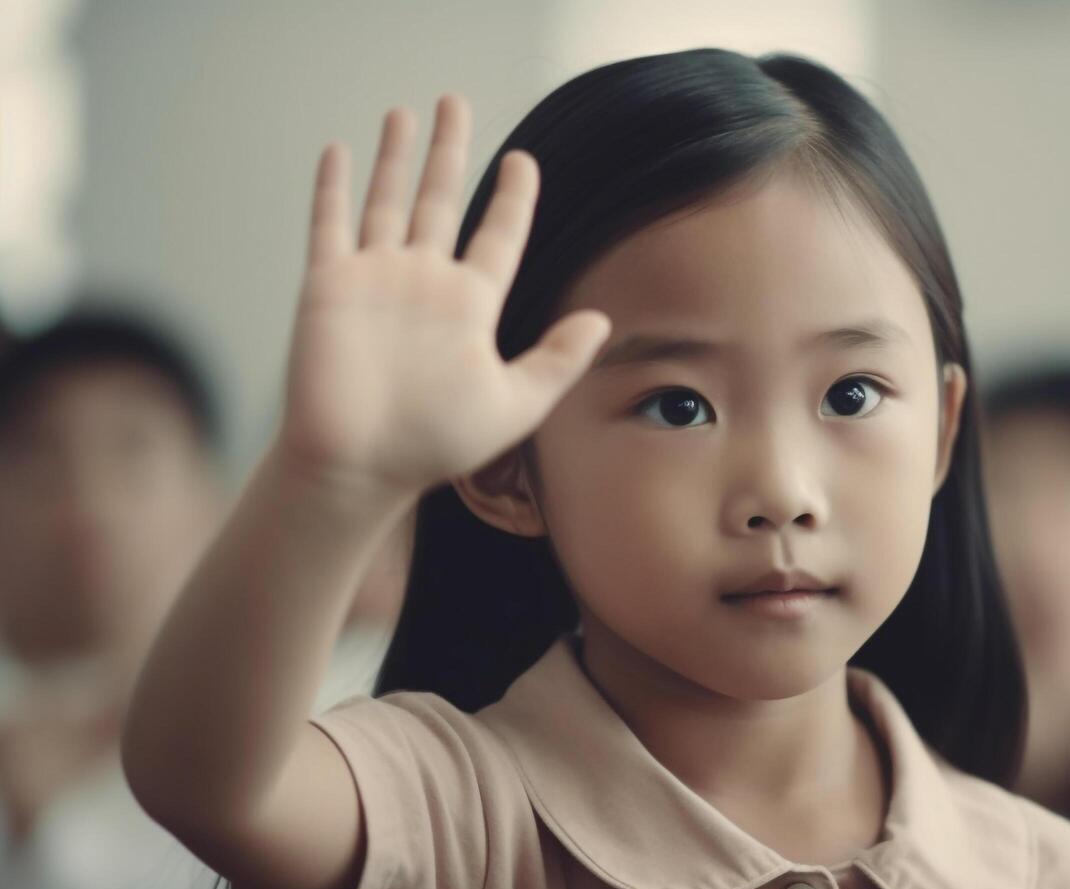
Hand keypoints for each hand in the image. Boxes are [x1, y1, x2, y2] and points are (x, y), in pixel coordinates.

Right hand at [278, 95, 608, 499]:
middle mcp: (425, 282)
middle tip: (456, 103)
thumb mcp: (515, 404)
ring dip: (396, 156)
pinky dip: (334, 187)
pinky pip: (331, 224)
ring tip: (405, 112)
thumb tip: (601, 320)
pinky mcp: (329, 285)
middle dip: (450, 151)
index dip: (513, 197)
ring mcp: (376, 279)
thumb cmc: (434, 445)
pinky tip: (341, 151)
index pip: (498, 235)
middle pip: (442, 199)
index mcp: (470, 304)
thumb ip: (558, 360)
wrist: (360, 465)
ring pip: (388, 200)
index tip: (524, 161)